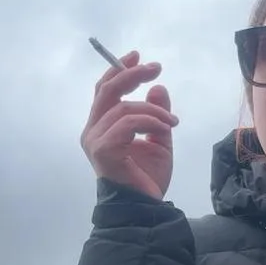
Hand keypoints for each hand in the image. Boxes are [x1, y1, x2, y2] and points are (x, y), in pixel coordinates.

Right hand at [80, 51, 178, 199]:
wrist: (145, 207)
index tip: (138, 57)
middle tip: (156, 68)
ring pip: (123, 107)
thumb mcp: (158, 140)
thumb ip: (156, 114)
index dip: (119, 69)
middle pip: (107, 90)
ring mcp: (95, 141)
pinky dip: (150, 121)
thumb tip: (158, 88)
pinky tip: (166, 128)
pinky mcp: (103, 150)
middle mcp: (93, 131)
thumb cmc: (147, 179)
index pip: (104, 90)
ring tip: (172, 121)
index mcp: (101, 127)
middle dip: (131, 74)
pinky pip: (128, 123)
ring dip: (154, 110)